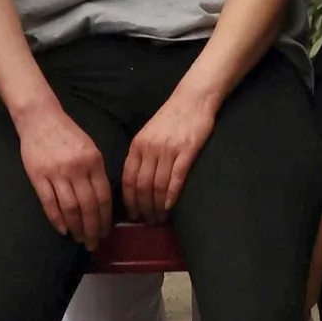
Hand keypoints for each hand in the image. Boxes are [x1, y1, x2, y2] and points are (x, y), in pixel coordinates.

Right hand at [18, 105, 113, 248]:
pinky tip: (63, 230)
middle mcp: (77, 169)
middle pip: (88, 206)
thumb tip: (103, 203)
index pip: (103, 196)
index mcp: (93, 162)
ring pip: (70, 208)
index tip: (106, 232)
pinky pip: (49, 203)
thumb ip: (97, 173)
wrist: (40, 118)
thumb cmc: (68, 134)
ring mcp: (57, 173)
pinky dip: (57, 219)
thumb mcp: (90, 149)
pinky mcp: (38, 176)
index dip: (105, 218)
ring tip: (79, 238)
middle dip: (92, 228)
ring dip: (76, 227)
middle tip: (93, 243)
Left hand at [120, 90, 215, 221]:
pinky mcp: (187, 151)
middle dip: (143, 207)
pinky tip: (170, 206)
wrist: (193, 99)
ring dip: (157, 206)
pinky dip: (171, 195)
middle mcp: (150, 148)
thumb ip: (141, 155)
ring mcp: (169, 150)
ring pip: (158, 185)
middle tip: (147, 221)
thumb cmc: (171, 118)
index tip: (132, 214)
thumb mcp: (148, 134)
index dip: (129, 200)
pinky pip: (176, 178)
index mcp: (138, 145)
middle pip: (142, 186)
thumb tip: (136, 182)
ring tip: (160, 218)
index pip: (128, 179)